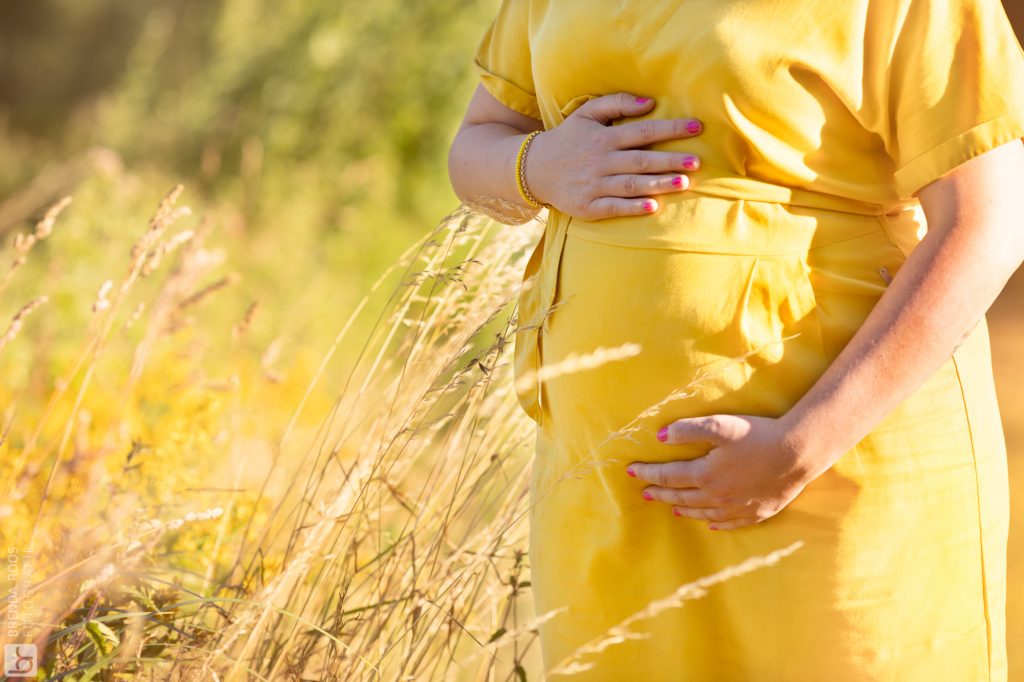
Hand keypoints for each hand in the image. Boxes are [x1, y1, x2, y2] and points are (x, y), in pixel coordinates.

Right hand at [524, 92, 703, 219]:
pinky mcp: (586, 207)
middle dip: (670, 160)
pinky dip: (632, 207)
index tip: (697, 127)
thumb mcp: (586, 113)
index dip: (670, 129)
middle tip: (697, 161)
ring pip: (630, 185)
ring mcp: (593, 185)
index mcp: (604, 137)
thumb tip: (650, 102)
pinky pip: (613, 208)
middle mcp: (600, 161)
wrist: (533, 169)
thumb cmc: (568, 138)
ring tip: (683, 183)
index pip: (642, 131)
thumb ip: (617, 102)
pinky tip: (652, 207)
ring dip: (657, 184)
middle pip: (640, 160)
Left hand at [625, 414, 824, 530]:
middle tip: (644, 493)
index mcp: (705, 475)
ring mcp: (737, 508)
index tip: (630, 471)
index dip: (647, 473)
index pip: (667, 477)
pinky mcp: (757, 513)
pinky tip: (710, 524)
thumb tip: (660, 436)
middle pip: (680, 497)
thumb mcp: (720, 425)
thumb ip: (687, 430)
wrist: (798, 453)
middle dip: (659, 494)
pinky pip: (729, 524)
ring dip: (683, 509)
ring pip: (702, 513)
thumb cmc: (758, 435)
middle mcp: (717, 496)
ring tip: (671, 508)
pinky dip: (714, 524)